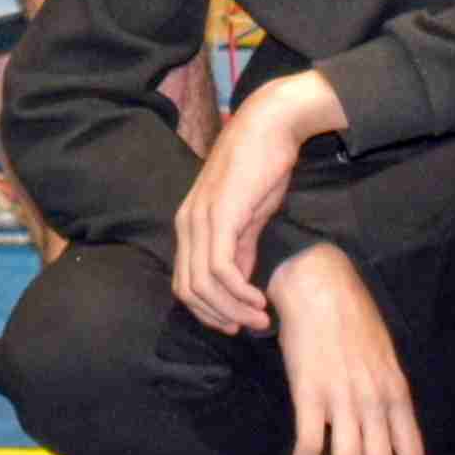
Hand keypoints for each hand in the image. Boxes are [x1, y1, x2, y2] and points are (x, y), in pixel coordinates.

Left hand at [171, 72, 337, 338]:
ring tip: (260, 318)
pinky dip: (238, 293)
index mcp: (188, 225)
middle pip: (187, 291)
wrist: (271, 127)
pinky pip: (220, 269)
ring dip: (232, 310)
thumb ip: (240, 247)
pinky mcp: (220, 216)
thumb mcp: (248, 216)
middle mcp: (186, 224)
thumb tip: (238, 280)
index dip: (207, 311)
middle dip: (219, 317)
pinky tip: (258, 299)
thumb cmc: (262, 167)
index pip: (183, 284)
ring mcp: (200, 220)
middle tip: (250, 327)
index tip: (237, 323)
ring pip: (202, 285)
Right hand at [269, 245, 420, 454]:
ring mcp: (342, 399)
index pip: (410, 452)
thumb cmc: (350, 319)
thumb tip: (382, 430)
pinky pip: (309, 445)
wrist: (318, 286)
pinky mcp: (309, 393)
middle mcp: (375, 401)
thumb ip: (386, 395)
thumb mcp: (383, 359)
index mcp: (397, 393)